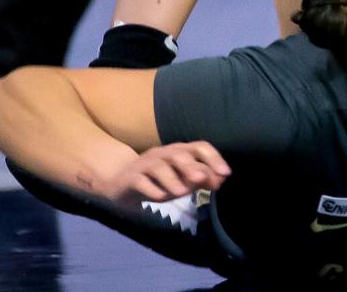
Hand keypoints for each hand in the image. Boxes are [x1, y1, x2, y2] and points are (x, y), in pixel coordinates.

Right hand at [100, 142, 230, 207]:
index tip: (225, 174)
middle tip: (201, 179)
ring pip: (159, 167)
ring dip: (171, 179)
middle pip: (178, 154)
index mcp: (180, 151)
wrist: (121, 184)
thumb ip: (200, 179)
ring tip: (182, 192)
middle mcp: (163, 154)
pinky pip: (140, 181)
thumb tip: (220, 180)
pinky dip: (150, 189)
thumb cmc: (158, 182)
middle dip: (191, 166)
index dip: (213, 158)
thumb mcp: (182, 181)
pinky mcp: (130, 178)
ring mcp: (144, 164)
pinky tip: (160, 197)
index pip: (199, 147)